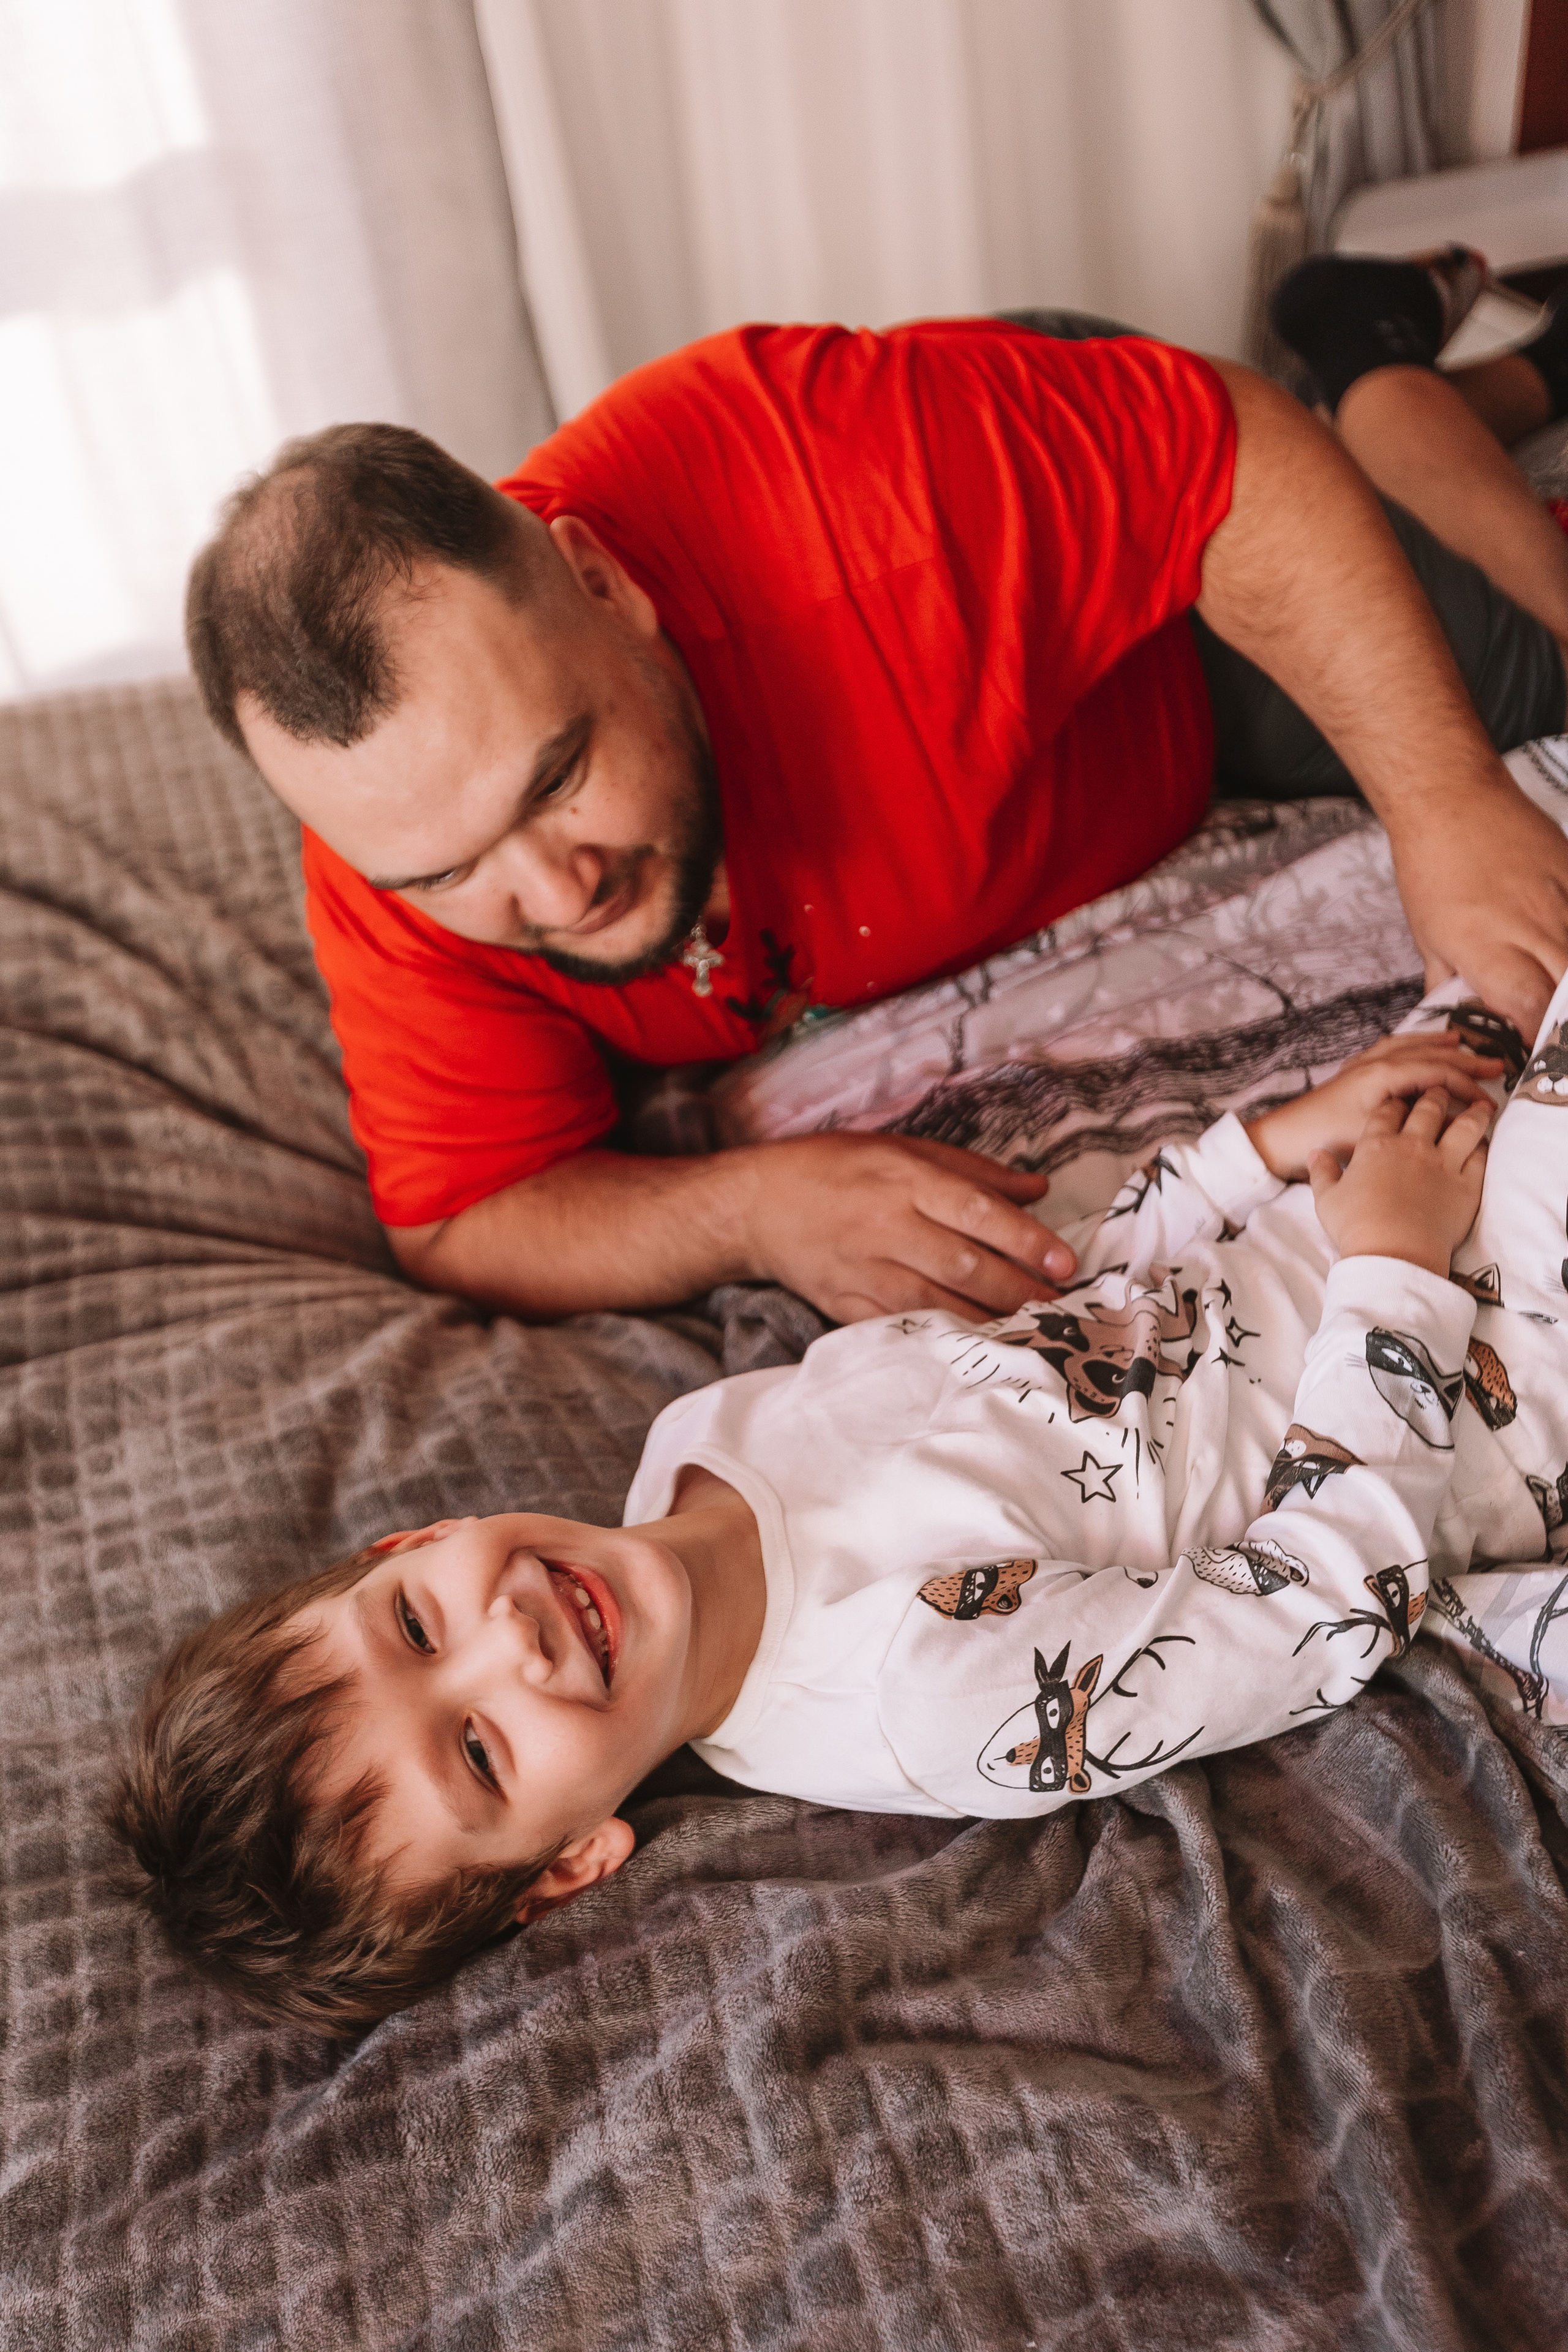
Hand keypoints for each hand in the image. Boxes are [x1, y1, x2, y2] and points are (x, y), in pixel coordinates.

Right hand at [738, 1132, 1076, 1321]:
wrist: (756, 1206)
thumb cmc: (836, 1168)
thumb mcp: (903, 1149)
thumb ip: (973, 1172)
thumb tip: (1037, 1188)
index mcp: (903, 1179)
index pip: (976, 1210)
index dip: (1025, 1239)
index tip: (1064, 1261)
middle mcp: (885, 1225)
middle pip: (963, 1264)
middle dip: (1018, 1289)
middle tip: (1060, 1305)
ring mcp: (863, 1271)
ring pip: (936, 1304)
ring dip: (988, 1320)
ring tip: (1030, 1329)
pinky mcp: (844, 1305)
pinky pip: (900, 1327)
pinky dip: (939, 1339)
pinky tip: (973, 1345)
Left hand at [1245, 1032, 1502, 1180]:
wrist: (1284, 1139)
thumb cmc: (1327, 1138)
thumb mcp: (1376, 1134)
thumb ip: (1414, 1122)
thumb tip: (1451, 1118)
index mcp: (1383, 1073)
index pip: (1437, 1071)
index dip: (1466, 1083)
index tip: (1488, 1098)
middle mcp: (1374, 1062)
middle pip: (1428, 1053)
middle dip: (1463, 1058)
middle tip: (1495, 1064)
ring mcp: (1362, 1065)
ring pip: (1408, 1045)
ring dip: (1435, 1044)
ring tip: (1459, 1041)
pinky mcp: (1353, 1074)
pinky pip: (1390, 1049)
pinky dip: (1410, 1046)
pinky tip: (1414, 1049)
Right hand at [1307, 1088, 1491, 1275]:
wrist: (1393, 1254)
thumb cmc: (1356, 1228)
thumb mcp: (1326, 1200)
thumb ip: (1321, 1172)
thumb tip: (1316, 1154)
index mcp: (1376, 1146)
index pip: (1387, 1111)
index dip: (1394, 1103)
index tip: (1398, 1103)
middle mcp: (1412, 1146)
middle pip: (1429, 1108)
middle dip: (1435, 1096)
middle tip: (1439, 1093)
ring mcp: (1443, 1163)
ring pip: (1465, 1125)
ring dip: (1473, 1112)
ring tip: (1479, 1106)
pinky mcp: (1466, 1185)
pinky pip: (1481, 1156)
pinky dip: (1484, 1146)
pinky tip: (1483, 1144)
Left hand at [1386, 778, 1567, 1038]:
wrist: (1449, 799)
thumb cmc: (1431, 865)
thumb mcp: (1428, 934)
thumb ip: (1449, 982)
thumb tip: (1460, 1018)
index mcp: (1485, 947)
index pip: (1527, 1010)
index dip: (1537, 1040)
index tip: (1534, 1052)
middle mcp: (1527, 927)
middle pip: (1565, 991)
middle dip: (1563, 1022)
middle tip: (1554, 1040)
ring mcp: (1558, 900)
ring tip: (1558, 1006)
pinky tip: (1562, 955)